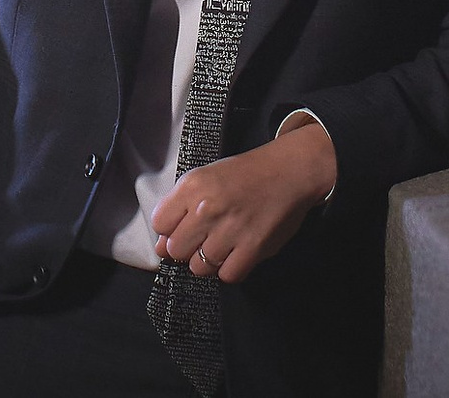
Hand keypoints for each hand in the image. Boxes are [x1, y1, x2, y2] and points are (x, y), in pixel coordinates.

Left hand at [150, 117, 335, 284]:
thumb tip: (162, 246)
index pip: (159, 224)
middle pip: (175, 250)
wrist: (289, 172)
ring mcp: (230, 230)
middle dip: (187, 248)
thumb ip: (179, 208)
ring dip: (209, 261)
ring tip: (223, 244)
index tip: (182, 228)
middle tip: (204, 238)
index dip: (169, 230)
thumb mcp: (205, 177)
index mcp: (193, 186)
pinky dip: (231, 269)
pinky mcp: (252, 248)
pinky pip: (227, 275)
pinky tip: (237, 253)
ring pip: (199, 268)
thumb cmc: (246, 175)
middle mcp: (208, 208)